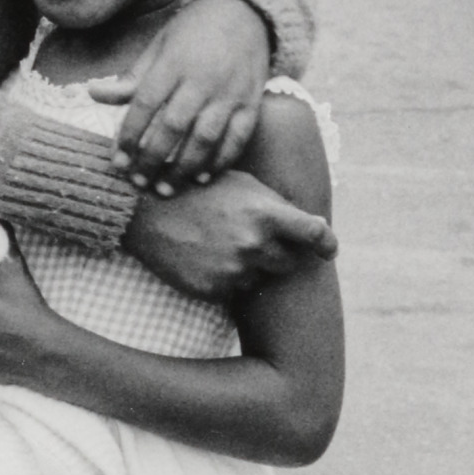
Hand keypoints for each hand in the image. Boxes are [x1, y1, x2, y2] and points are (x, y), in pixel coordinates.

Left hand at [96, 0, 270, 193]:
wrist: (245, 12)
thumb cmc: (194, 32)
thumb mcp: (159, 46)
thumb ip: (132, 78)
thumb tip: (92, 93)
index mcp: (173, 63)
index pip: (145, 104)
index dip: (129, 135)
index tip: (118, 161)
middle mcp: (202, 79)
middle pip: (174, 126)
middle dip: (152, 159)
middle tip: (139, 181)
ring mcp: (229, 92)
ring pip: (206, 137)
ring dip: (184, 168)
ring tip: (166, 189)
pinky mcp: (251, 102)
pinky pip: (237, 138)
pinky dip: (221, 160)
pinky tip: (203, 177)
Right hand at [126, 172, 335, 300]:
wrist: (145, 211)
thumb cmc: (198, 189)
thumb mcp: (242, 184)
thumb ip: (278, 205)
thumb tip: (316, 226)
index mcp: (266, 214)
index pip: (315, 235)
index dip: (327, 244)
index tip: (328, 250)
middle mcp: (253, 245)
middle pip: (289, 262)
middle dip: (281, 252)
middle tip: (257, 239)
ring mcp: (232, 270)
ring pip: (261, 278)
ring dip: (252, 266)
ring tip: (224, 244)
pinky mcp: (213, 290)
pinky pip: (234, 290)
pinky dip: (227, 278)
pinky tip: (208, 257)